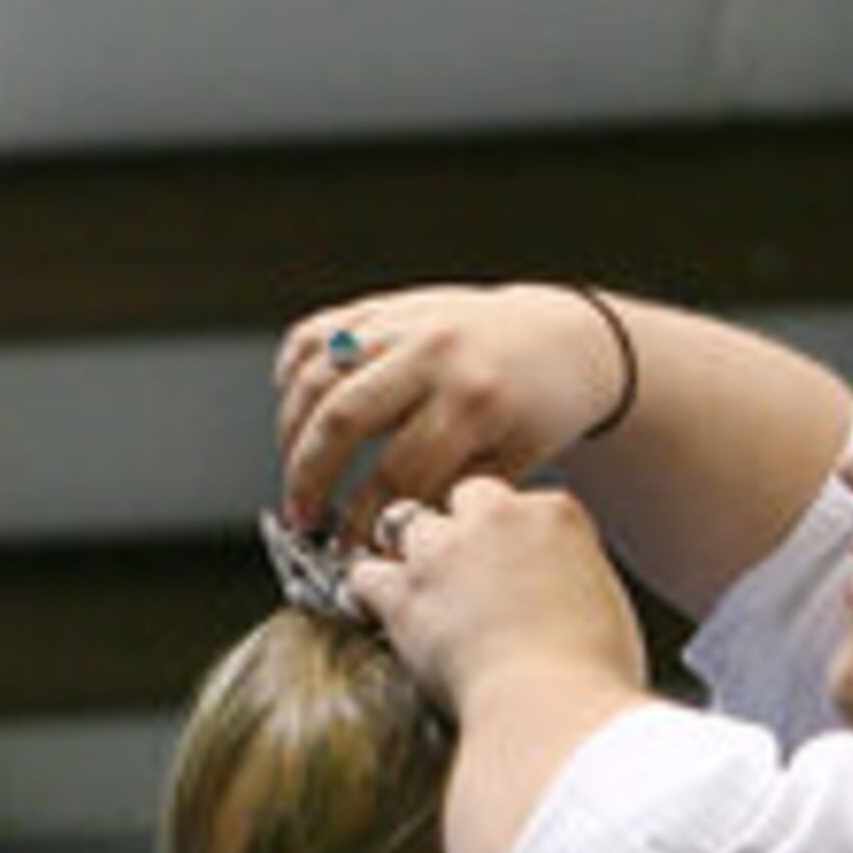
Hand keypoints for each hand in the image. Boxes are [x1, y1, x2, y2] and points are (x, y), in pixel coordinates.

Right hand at [274, 282, 633, 545]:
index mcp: (475, 399)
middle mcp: (435, 351)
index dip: (363, 519)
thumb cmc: (539, 407)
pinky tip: (290, 406)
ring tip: (291, 472)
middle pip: (342, 418)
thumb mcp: (512, 463)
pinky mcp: (386, 305)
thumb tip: (389, 536)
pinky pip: (315, 331)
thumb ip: (451, 496)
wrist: (562, 339)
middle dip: (309, 477)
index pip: (396, 473)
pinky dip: (291, 369)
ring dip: (290, 431)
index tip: (347, 547)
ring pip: (317, 374)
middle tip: (301, 516)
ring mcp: (406, 322)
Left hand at [347, 473, 651, 727]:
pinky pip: (361, 575)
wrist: (552, 710)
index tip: (513, 567)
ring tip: (418, 592)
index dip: (513, 538)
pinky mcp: (403, 593)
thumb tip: (566, 596)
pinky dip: (364, 593)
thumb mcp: (609, 608)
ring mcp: (443, 551)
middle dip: (460, 528)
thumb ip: (577, 581)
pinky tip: (372, 613)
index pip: (523, 503)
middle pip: (464, 497)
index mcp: (556, 514)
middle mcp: (496, 517)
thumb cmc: (593, 676)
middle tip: (465, 572)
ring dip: (410, 556)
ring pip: (405, 526)